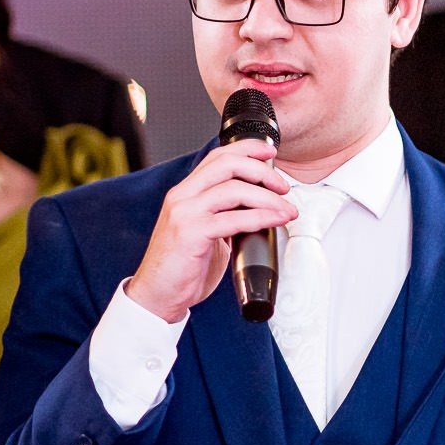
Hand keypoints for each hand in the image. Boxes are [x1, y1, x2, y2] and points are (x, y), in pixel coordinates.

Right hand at [127, 139, 295, 323]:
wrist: (157, 295)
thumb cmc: (182, 267)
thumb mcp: (205, 231)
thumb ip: (224, 215)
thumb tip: (258, 208)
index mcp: (185, 192)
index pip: (217, 156)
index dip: (247, 149)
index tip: (270, 153)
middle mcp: (182, 196)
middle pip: (228, 165)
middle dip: (263, 171)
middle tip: (283, 187)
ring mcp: (184, 213)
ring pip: (234, 190)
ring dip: (268, 198)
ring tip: (287, 210)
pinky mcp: (190, 234)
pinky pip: (233, 219)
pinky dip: (260, 217)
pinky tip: (275, 221)